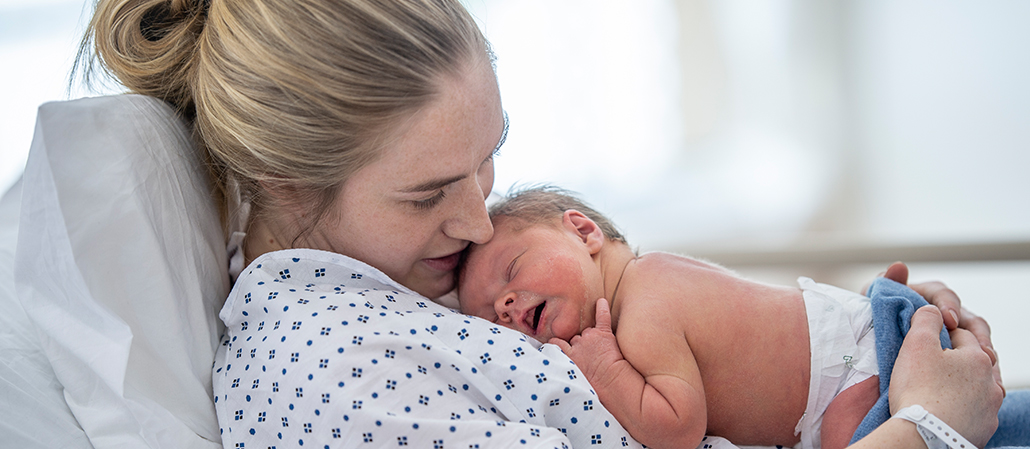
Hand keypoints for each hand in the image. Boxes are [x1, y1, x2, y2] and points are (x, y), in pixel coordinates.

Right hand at [550, 298, 626, 387]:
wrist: (612, 385)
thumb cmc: (592, 389)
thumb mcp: (569, 381)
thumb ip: (561, 369)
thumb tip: (554, 370)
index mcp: (566, 356)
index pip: (556, 344)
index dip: (560, 347)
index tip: (561, 351)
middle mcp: (575, 344)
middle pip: (573, 339)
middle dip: (577, 345)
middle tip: (587, 358)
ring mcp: (590, 338)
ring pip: (586, 332)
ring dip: (590, 338)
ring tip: (599, 350)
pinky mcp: (604, 334)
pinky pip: (602, 317)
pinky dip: (602, 308)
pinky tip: (602, 302)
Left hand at [874, 262, 1002, 393]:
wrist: (868, 350)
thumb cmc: (871, 321)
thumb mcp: (873, 303)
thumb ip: (886, 284)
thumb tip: (899, 266)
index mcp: (925, 297)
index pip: (944, 295)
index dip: (949, 306)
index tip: (949, 320)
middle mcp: (944, 314)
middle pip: (969, 318)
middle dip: (975, 332)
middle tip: (978, 347)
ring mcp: (953, 335)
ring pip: (977, 339)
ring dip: (984, 348)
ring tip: (988, 361)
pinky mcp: (956, 354)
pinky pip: (974, 359)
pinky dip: (982, 365)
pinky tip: (987, 376)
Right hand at [889, 305, 1003, 447]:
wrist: (925, 436)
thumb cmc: (920, 389)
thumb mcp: (916, 343)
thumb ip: (926, 318)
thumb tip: (932, 310)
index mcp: (978, 357)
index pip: (960, 335)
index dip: (939, 335)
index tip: (922, 343)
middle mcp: (992, 382)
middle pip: (973, 362)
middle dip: (955, 360)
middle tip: (930, 366)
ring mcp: (990, 408)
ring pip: (977, 387)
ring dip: (962, 384)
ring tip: (938, 388)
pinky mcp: (983, 429)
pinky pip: (974, 411)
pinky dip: (961, 407)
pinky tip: (944, 409)